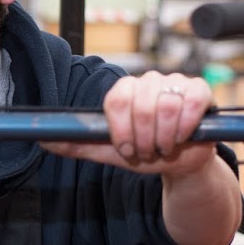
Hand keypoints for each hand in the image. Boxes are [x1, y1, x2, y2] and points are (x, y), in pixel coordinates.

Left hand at [42, 72, 214, 175]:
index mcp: (125, 90)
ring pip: (166, 105)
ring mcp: (175, 83)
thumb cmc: (145, 151)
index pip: (116, 100)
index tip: (126, 149)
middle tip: (147, 152)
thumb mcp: (108, 151)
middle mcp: (149, 81)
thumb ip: (77, 144)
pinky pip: (191, 101)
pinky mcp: (199, 90)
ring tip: (164, 148)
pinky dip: (186, 126)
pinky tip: (183, 137)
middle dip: (143, 139)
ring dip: (165, 137)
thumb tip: (43, 140)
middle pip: (141, 104)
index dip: (121, 130)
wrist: (180, 163)